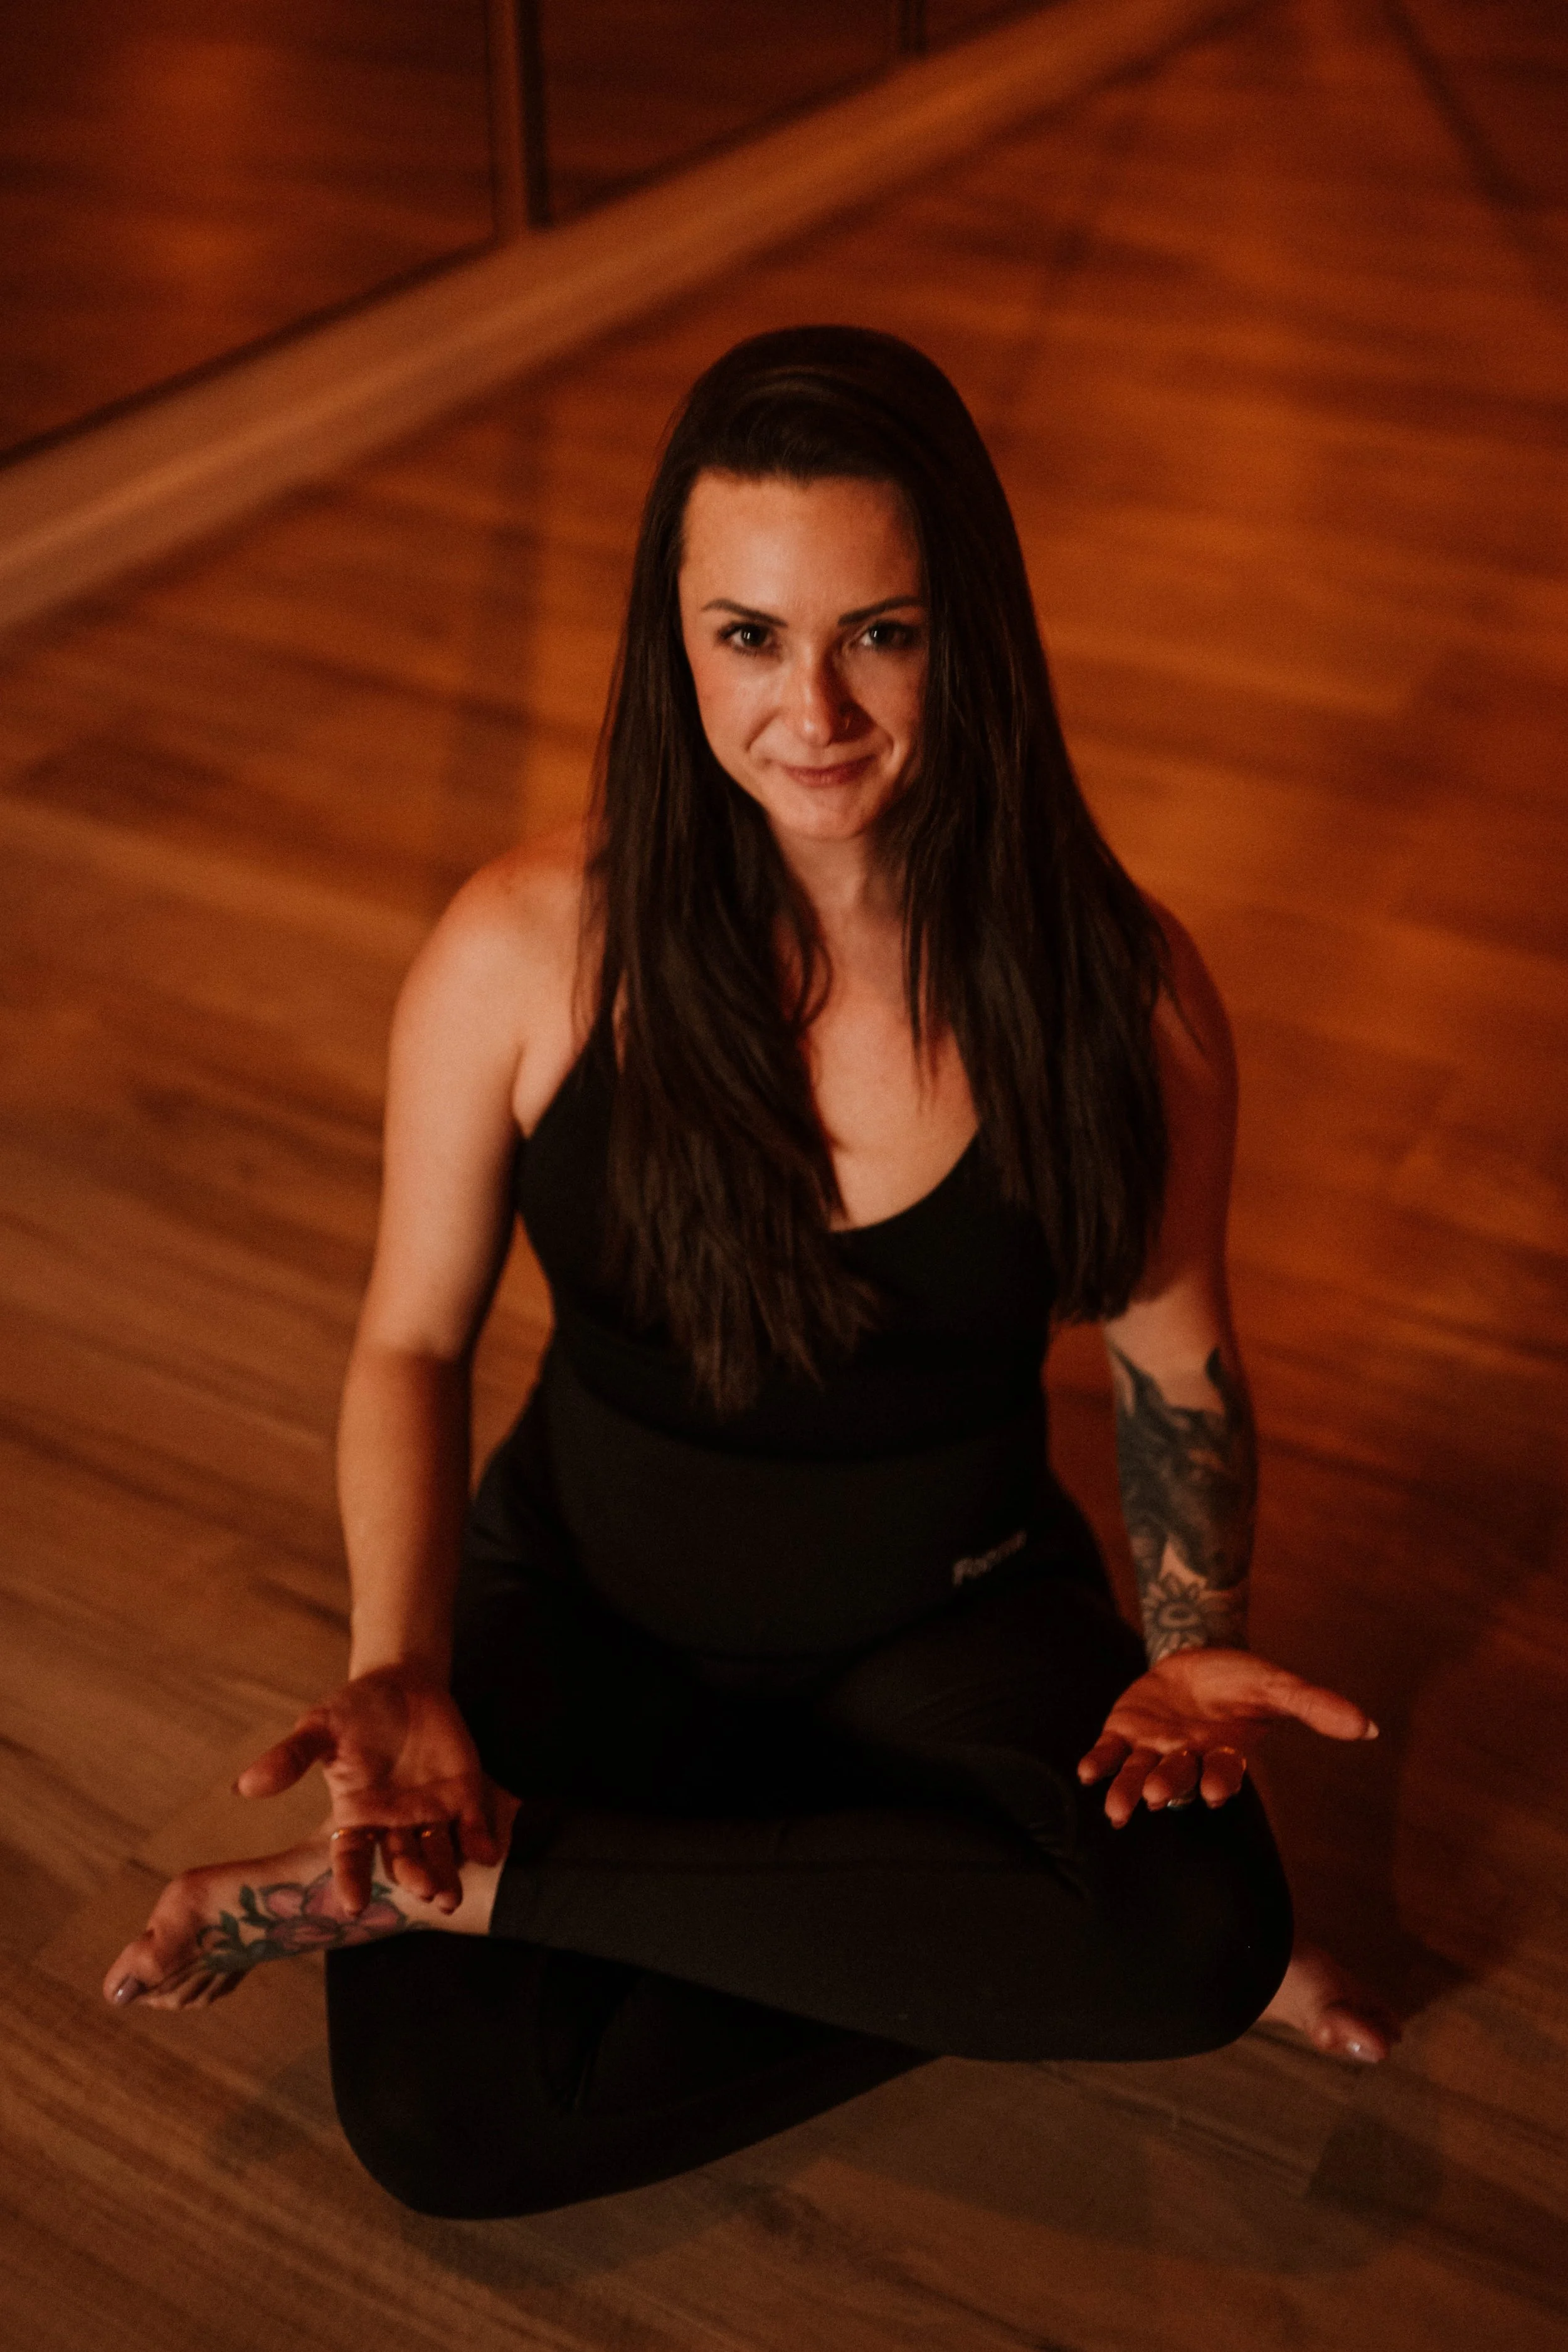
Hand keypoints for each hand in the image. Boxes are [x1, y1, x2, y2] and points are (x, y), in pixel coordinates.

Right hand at [235, 1665, 500, 1913]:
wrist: (403, 1684)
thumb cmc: (353, 1711)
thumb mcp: (319, 1729)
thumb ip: (290, 1758)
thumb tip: (243, 1786)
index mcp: (356, 1814)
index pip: (351, 1856)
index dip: (351, 1880)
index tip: (352, 1905)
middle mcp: (393, 1823)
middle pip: (401, 1861)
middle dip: (411, 1878)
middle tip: (421, 1893)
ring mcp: (430, 1812)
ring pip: (438, 1853)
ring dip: (445, 1874)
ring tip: (449, 1896)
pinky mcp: (464, 1794)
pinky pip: (473, 1824)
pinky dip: (480, 1840)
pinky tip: (488, 1852)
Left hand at [1077, 1647, 1376, 1826]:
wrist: (1195, 1658)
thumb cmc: (1240, 1679)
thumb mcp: (1276, 1684)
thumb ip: (1315, 1705)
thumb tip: (1369, 1726)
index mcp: (1224, 1754)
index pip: (1223, 1772)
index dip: (1219, 1779)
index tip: (1217, 1789)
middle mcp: (1187, 1759)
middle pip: (1177, 1778)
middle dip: (1169, 1786)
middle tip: (1161, 1795)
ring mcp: (1153, 1749)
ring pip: (1139, 1775)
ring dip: (1129, 1790)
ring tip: (1118, 1810)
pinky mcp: (1123, 1733)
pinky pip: (1108, 1754)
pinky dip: (1097, 1764)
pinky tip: (1086, 1773)